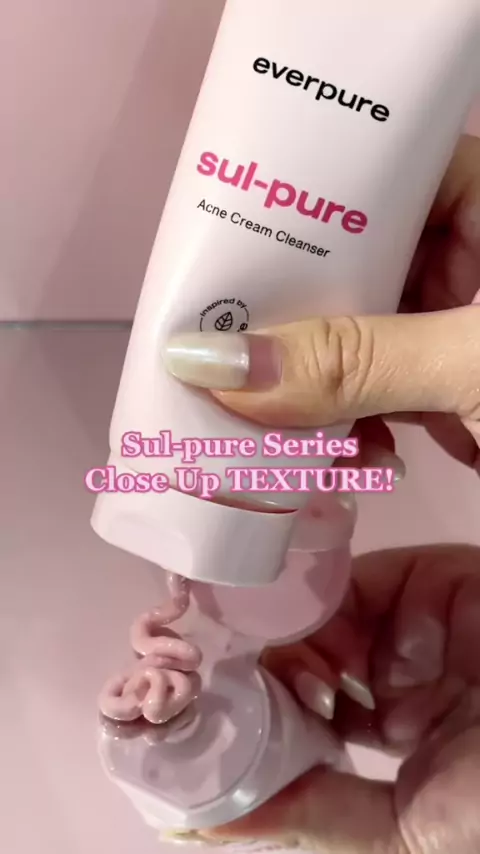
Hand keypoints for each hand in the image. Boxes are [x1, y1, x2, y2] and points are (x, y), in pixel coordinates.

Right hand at [164, 134, 479, 472]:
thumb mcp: (472, 364)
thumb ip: (357, 361)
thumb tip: (214, 364)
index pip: (381, 173)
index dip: (305, 196)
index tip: (229, 233)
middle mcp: (472, 262)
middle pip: (356, 264)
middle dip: (290, 309)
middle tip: (215, 329)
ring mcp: (460, 334)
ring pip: (360, 338)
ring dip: (309, 383)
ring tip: (245, 408)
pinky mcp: (455, 394)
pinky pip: (381, 395)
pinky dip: (349, 428)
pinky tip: (319, 458)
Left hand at [202, 545, 479, 853]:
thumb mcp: (410, 832)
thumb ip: (315, 816)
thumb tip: (202, 822)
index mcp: (395, 747)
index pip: (302, 728)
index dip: (250, 722)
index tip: (195, 722)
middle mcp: (394, 684)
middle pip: (302, 665)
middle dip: (253, 673)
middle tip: (202, 680)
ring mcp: (407, 630)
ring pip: (316, 623)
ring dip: (279, 640)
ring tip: (250, 660)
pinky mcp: (420, 581)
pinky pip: (349, 586)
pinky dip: (313, 603)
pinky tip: (293, 629)